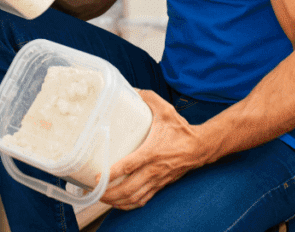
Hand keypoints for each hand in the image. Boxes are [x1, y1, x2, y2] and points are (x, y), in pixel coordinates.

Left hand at [99, 90, 205, 210]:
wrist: (201, 147)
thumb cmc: (181, 130)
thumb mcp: (166, 109)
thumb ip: (148, 98)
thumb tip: (131, 89)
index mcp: (152, 151)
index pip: (129, 166)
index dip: (112, 173)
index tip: (98, 176)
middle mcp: (154, 169)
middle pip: (129, 188)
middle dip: (109, 194)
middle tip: (94, 191)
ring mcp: (157, 180)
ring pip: (135, 198)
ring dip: (117, 202)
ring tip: (102, 199)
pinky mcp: (160, 185)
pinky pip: (143, 200)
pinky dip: (129, 205)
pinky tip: (119, 203)